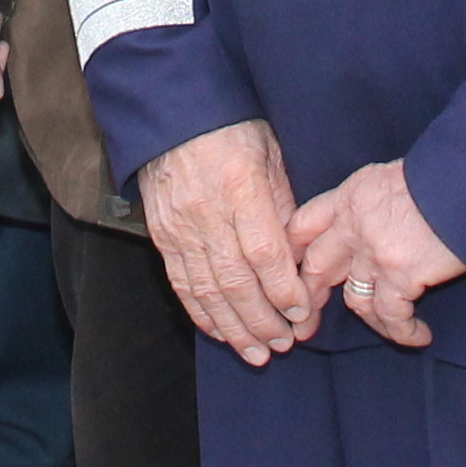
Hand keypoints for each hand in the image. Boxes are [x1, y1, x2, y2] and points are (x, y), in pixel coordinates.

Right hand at [140, 120, 315, 364]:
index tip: (303, 315)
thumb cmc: (232, 129)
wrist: (172, 112)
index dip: (283, 289)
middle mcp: (206, 212)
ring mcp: (179, 226)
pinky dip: (203, 314)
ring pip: (207, 290)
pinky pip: (182, 283)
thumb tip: (299, 258)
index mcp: (239, 186)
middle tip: (286, 345)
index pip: (264, 251)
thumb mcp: (270, 156)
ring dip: (235, 328)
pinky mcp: (162, 235)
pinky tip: (222, 333)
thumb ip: (283, 207)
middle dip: (263, 320)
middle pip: (235, 280)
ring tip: (258, 354)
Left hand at [290, 159, 465, 348]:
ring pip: (354, 299)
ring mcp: (376, 253)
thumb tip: (375, 221)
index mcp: (350, 195)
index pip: (304, 225)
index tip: (293, 273)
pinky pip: (391, 316)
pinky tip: (418, 337)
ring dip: (369, 322)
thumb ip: (373, 201)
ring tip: (386, 330)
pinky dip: (403, 332)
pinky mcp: (402, 276)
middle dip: (309, 298)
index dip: (294, 253)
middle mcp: (354, 226)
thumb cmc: (444, 174)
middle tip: (306, 322)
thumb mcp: (393, 174)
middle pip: (317, 267)